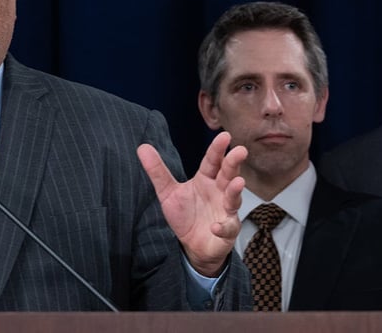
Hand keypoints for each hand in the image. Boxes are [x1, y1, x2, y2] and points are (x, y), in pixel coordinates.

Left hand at [137, 131, 246, 276]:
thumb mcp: (167, 192)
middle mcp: (219, 192)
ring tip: (237, 182)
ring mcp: (226, 211)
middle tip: (240, 150)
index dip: (217, 149)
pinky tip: (216, 226)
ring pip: (233, 198)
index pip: (212, 161)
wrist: (192, 245)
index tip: (224, 136)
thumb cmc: (185, 215)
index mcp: (206, 179)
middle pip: (228, 174)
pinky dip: (223, 227)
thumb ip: (157, 171)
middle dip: (234, 163)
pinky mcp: (227, 231)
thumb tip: (142, 147)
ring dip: (235, 191)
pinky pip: (227, 228)